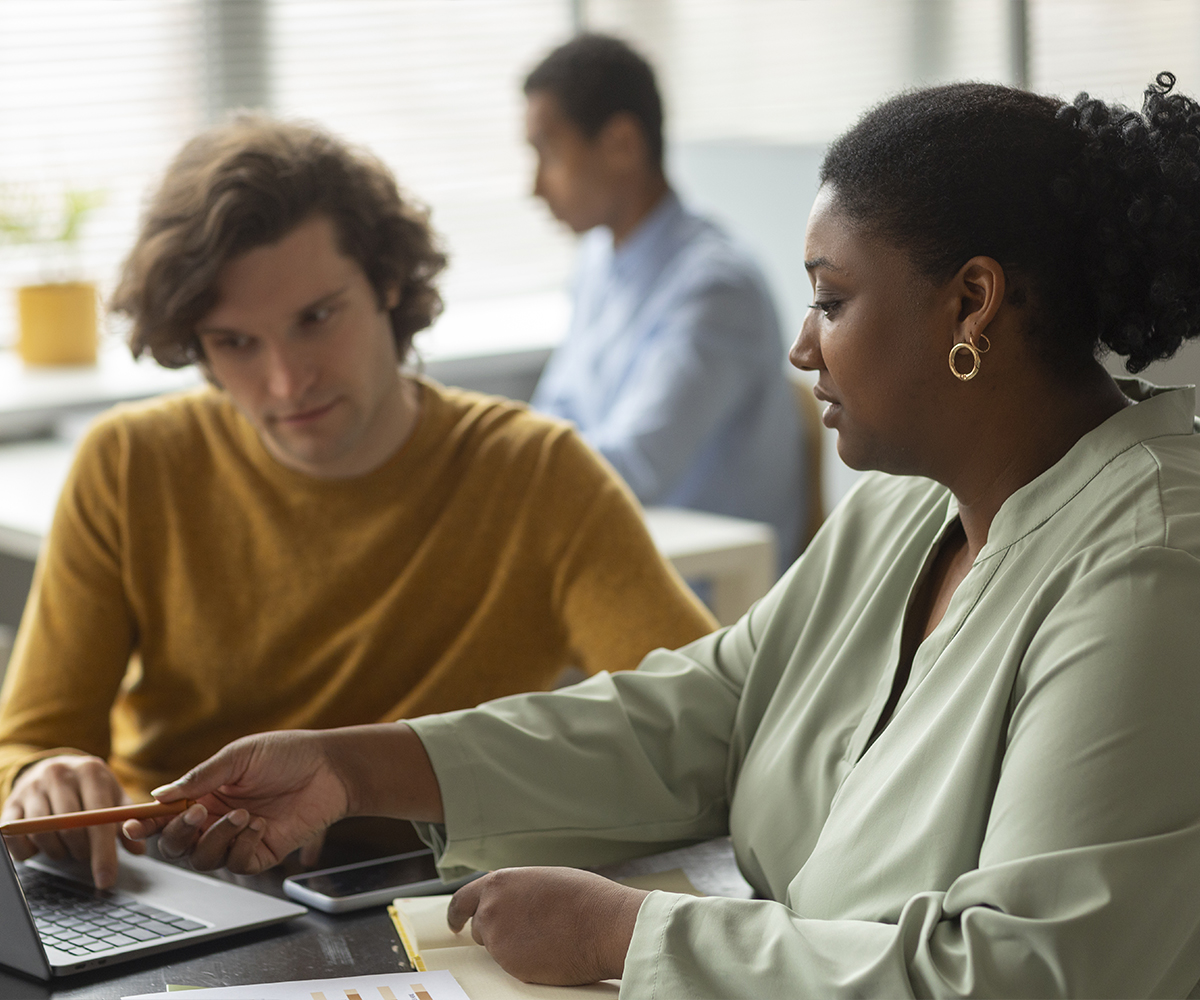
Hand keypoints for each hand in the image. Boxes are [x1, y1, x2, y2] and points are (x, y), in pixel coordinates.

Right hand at [1, 754, 144, 888]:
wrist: (54, 766)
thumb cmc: (90, 786)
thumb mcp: (112, 794)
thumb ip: (126, 819)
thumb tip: (139, 849)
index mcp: (90, 771)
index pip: (99, 817)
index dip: (103, 852)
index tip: (106, 879)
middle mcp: (59, 775)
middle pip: (70, 828)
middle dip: (82, 851)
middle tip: (85, 853)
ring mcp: (32, 788)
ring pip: (43, 834)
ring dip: (58, 852)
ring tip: (67, 847)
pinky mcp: (10, 803)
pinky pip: (16, 838)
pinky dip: (29, 851)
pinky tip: (41, 846)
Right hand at [122, 730, 351, 874]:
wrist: (330, 768)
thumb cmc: (287, 754)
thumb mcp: (240, 756)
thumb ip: (200, 777)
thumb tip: (159, 794)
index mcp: (205, 795)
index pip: (166, 816)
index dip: (145, 823)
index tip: (131, 824)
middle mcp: (216, 820)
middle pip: (176, 845)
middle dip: (179, 834)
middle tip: (198, 815)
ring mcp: (237, 839)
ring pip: (203, 859)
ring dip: (217, 838)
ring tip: (243, 813)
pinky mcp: (261, 853)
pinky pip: (237, 864)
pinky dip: (242, 846)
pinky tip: (260, 825)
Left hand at [447, 867, 648, 984]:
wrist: (604, 925)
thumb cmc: (583, 898)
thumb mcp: (542, 879)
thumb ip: (516, 890)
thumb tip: (510, 900)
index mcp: (499, 884)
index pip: (462, 900)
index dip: (456, 914)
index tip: (455, 923)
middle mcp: (491, 911)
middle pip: (481, 927)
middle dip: (497, 929)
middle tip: (526, 929)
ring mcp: (498, 941)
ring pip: (497, 948)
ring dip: (512, 944)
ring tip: (546, 935)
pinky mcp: (511, 967)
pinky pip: (512, 965)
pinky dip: (525, 960)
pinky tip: (549, 950)